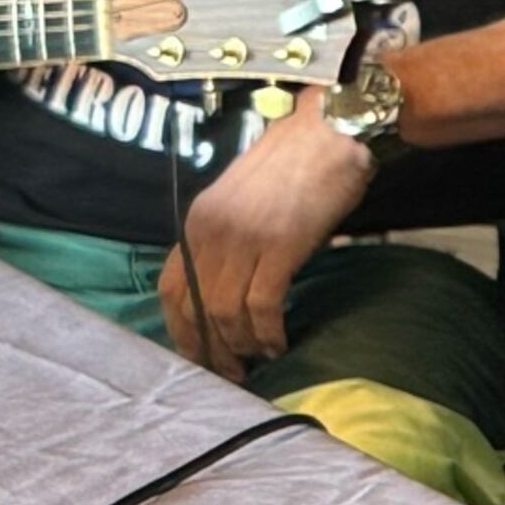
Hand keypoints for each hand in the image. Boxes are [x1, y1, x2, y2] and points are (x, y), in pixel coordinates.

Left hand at [158, 98, 372, 376]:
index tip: (200, 353)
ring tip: (259, 361)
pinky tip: (280, 343)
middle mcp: (211, 232)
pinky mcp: (280, 245)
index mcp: (198, 222)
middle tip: (231, 373)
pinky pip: (263, 304)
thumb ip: (232, 236)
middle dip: (210, 349)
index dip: (181, 328)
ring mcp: (244, 239)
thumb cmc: (299, 162)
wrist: (332, 130)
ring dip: (241, 346)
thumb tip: (237, 281)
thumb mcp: (246, 199)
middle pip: (195, 307)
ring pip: (225, 312)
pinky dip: (268, 332)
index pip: (172, 288)